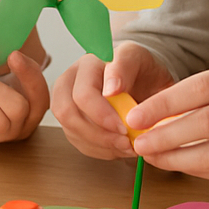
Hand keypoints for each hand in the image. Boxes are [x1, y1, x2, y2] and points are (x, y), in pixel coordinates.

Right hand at [51, 41, 175, 159]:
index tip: (124, 127)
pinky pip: (77, 140)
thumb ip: (125, 67)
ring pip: (71, 129)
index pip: (83, 94)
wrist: (141, 77)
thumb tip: (110, 90)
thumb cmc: (141, 68)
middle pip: (68, 113)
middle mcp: (71, 80)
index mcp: (88, 63)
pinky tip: (119, 145)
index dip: (102, 115)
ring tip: (127, 145)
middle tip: (125, 141)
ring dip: (101, 144)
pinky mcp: (71, 119)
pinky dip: (100, 149)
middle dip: (98, 134)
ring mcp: (67, 100)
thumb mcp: (139, 59)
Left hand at [127, 54, 208, 188]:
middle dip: (163, 134)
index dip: (165, 102)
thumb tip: (162, 110)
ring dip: (176, 158)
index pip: (205, 86)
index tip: (137, 114)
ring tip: (153, 157)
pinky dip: (201, 172)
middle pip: (207, 122)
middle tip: (137, 141)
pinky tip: (183, 167)